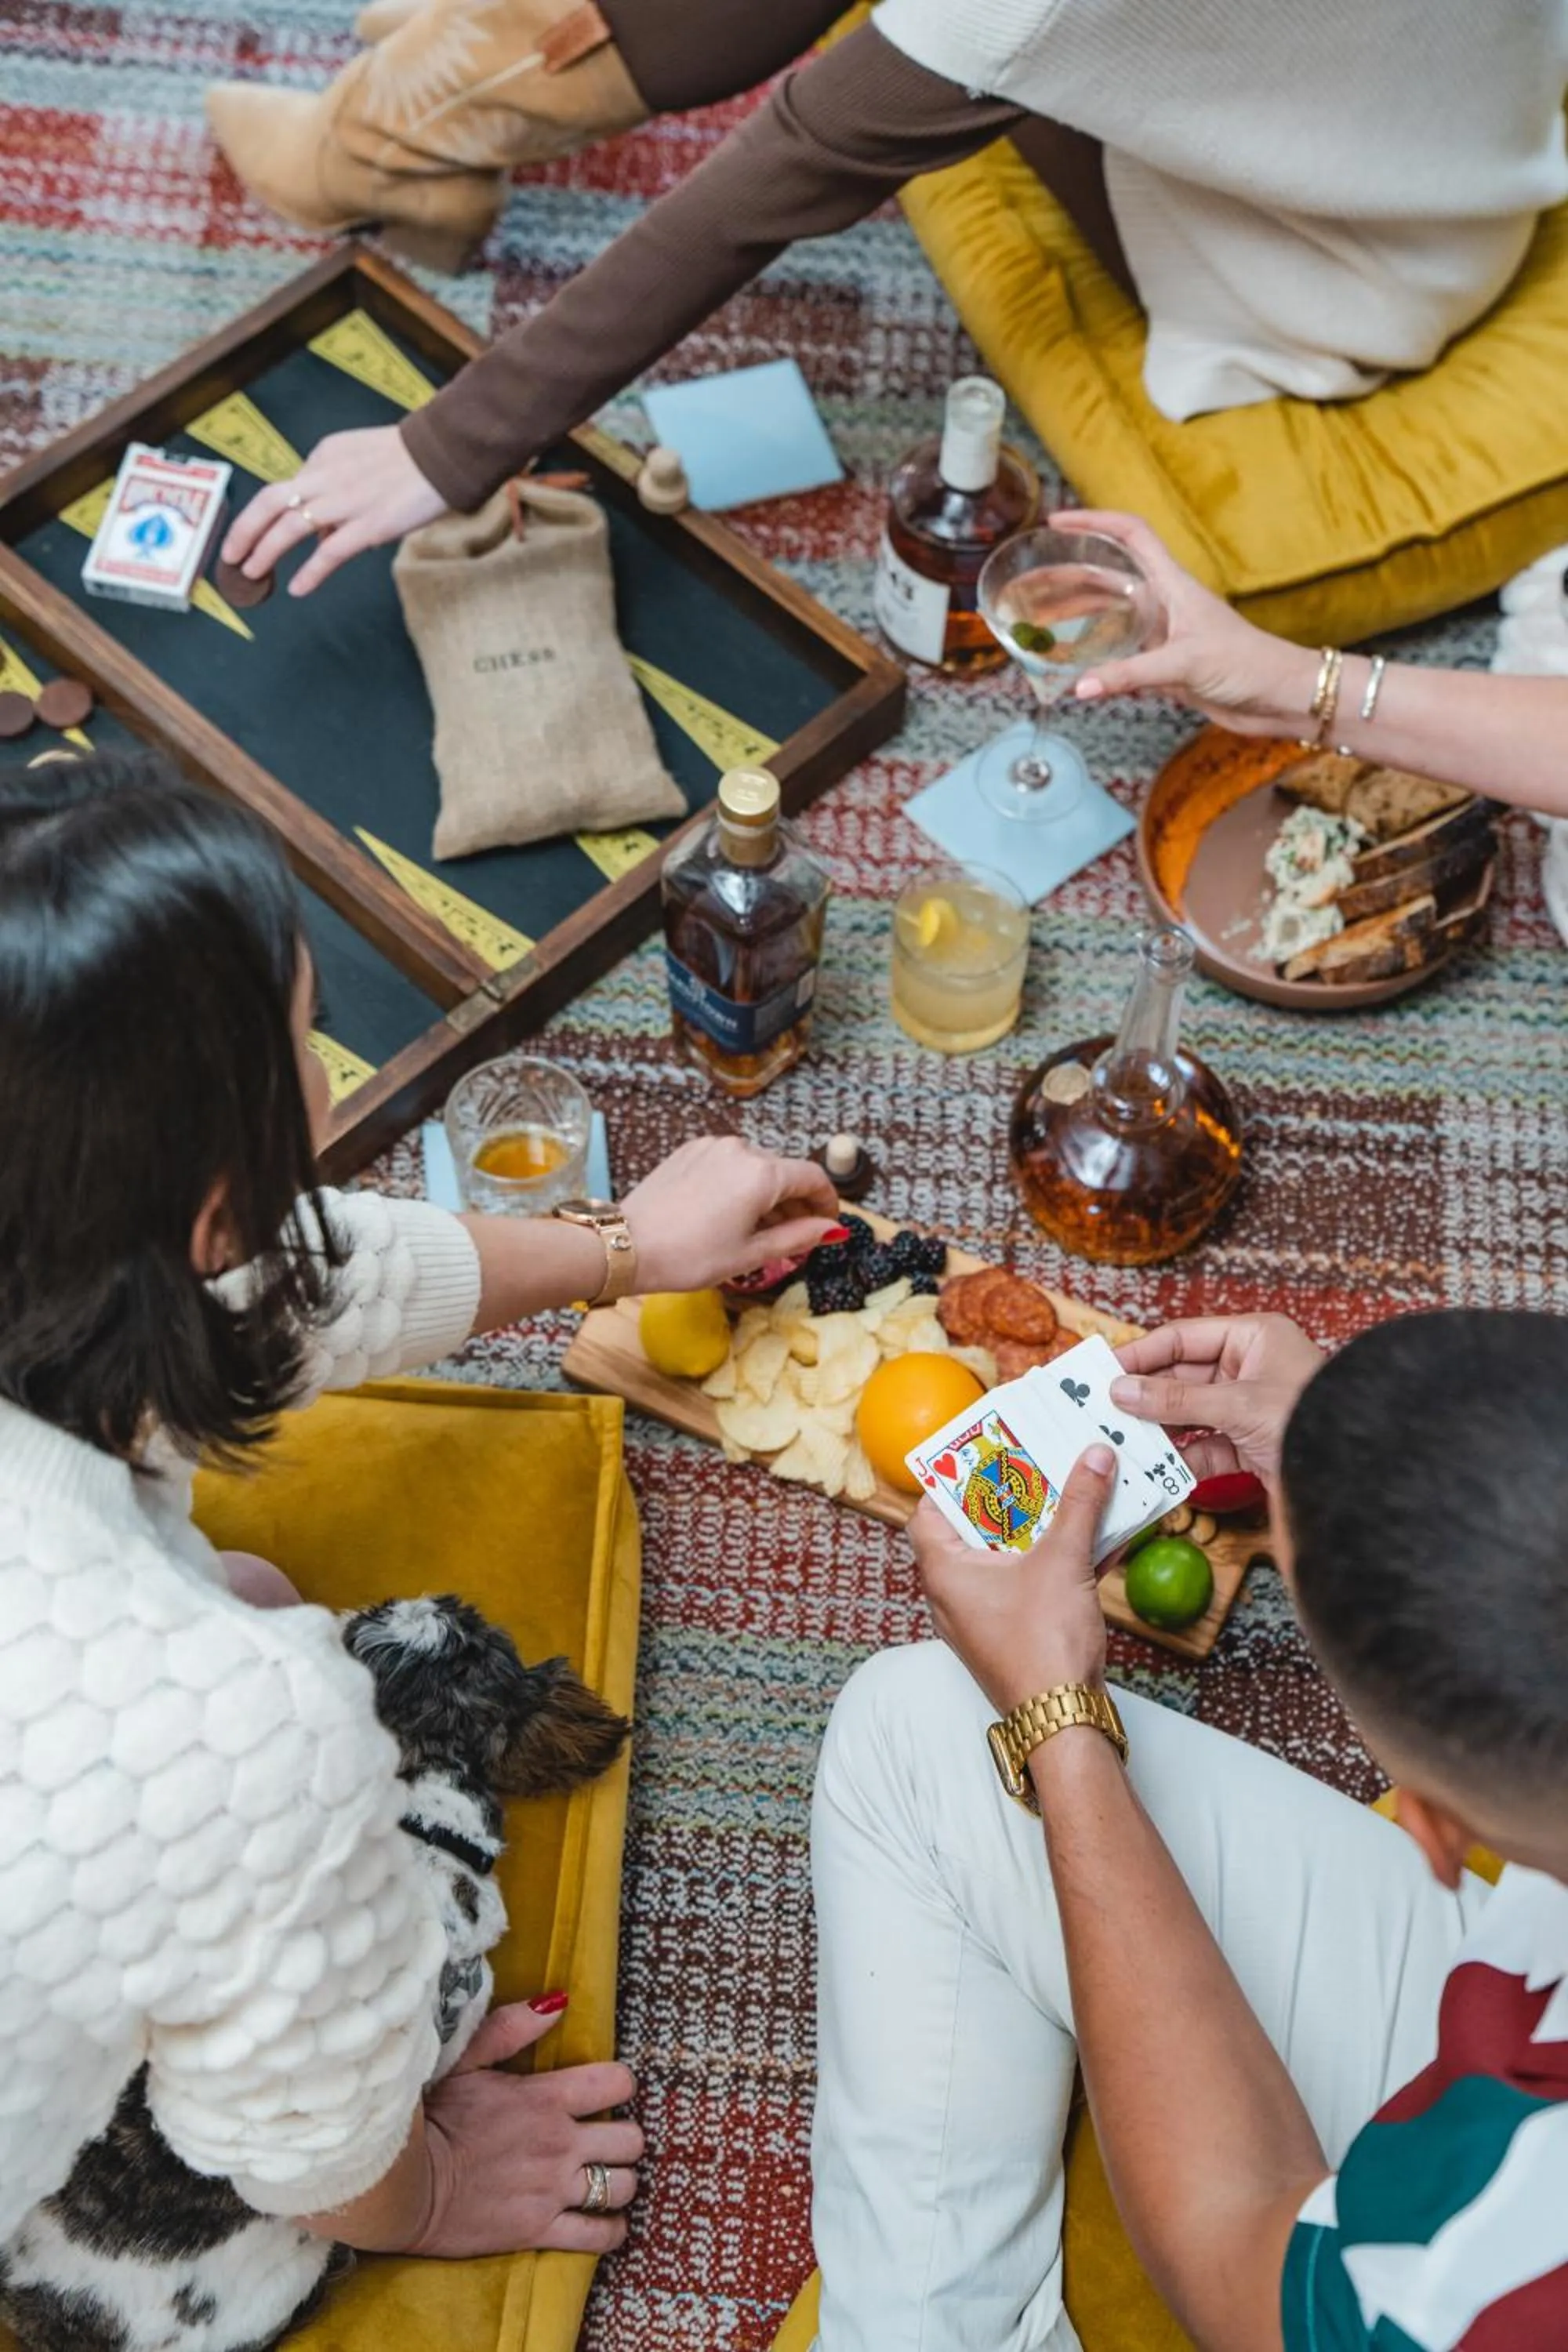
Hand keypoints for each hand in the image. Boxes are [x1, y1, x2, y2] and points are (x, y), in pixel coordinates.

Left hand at [221, 427, 446, 598]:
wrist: (444, 453)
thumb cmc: (411, 459)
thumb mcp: (361, 459)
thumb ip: (337, 488)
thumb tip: (322, 533)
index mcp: (325, 456)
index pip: (287, 486)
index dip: (268, 515)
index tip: (256, 536)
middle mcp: (327, 476)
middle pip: (270, 502)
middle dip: (243, 529)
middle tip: (229, 554)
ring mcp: (346, 501)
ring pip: (289, 527)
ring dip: (265, 552)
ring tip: (252, 573)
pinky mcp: (368, 525)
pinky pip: (329, 552)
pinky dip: (310, 572)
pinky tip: (298, 588)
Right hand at [411, 2003, 643, 2258]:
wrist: (404, 2185)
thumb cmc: (433, 2117)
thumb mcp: (466, 2060)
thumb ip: (512, 2028)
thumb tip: (558, 2001)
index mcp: (546, 2098)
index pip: (617, 2083)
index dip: (620, 2084)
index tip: (608, 2091)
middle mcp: (559, 2144)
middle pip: (631, 2140)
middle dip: (625, 2137)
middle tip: (609, 2139)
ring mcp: (552, 2191)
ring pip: (623, 2187)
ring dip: (621, 2181)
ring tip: (608, 2178)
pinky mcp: (539, 2231)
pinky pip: (598, 2236)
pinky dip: (611, 2230)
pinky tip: (607, 2221)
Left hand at [623, 1136, 840, 1293]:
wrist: (627, 1246)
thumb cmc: (689, 1256)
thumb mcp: (751, 1254)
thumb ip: (798, 1237)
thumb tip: (833, 1230)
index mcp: (762, 1173)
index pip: (813, 1177)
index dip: (828, 1202)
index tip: (827, 1225)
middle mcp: (741, 1149)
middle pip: (785, 1172)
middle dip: (795, 1203)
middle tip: (793, 1238)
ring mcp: (713, 1146)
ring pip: (756, 1167)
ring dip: (767, 1194)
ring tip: (757, 1231)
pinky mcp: (690, 1150)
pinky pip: (728, 1163)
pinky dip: (739, 1184)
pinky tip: (728, 1213)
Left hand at [912, 1449, 1116, 1712]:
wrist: (1063, 1719)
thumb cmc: (1043, 1645)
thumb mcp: (1063, 1560)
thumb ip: (1080, 1503)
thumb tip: (1095, 1456)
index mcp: (945, 1570)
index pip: (930, 1509)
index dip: (955, 1479)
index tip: (986, 1454)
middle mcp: (953, 1593)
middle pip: (974, 1529)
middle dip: (1010, 1498)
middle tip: (1037, 1466)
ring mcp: (981, 1617)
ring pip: (1006, 1558)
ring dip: (1038, 1529)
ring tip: (1069, 1494)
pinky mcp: (1011, 1634)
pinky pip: (1028, 1585)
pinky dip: (1053, 1562)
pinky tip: (1095, 1540)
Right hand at [1047, 511, 1320, 737]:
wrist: (1278, 697)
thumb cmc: (1247, 664)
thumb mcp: (1185, 664)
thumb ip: (1131, 674)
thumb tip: (1081, 687)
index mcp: (1173, 585)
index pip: (1132, 535)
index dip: (1096, 521)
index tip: (1059, 524)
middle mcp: (1166, 605)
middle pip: (1113, 576)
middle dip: (1074, 572)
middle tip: (1035, 578)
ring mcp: (1165, 636)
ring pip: (1113, 619)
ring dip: (1081, 617)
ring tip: (1043, 623)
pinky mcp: (1166, 668)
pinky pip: (1122, 659)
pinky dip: (1098, 663)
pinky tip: (1076, 673)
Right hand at [1110, 1315, 1325, 1487]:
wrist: (1356, 1473)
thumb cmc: (1309, 1418)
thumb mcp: (1235, 1404)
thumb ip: (1175, 1398)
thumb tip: (1121, 1391)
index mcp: (1254, 1337)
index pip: (1182, 1338)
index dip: (1140, 1354)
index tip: (1102, 1371)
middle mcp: (1251, 1367)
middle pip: (1182, 1376)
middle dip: (1145, 1396)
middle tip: (1103, 1410)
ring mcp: (1251, 1407)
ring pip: (1191, 1413)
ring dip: (1160, 1429)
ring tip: (1123, 1439)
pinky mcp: (1254, 1444)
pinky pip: (1208, 1445)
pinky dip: (1185, 1457)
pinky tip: (1160, 1468)